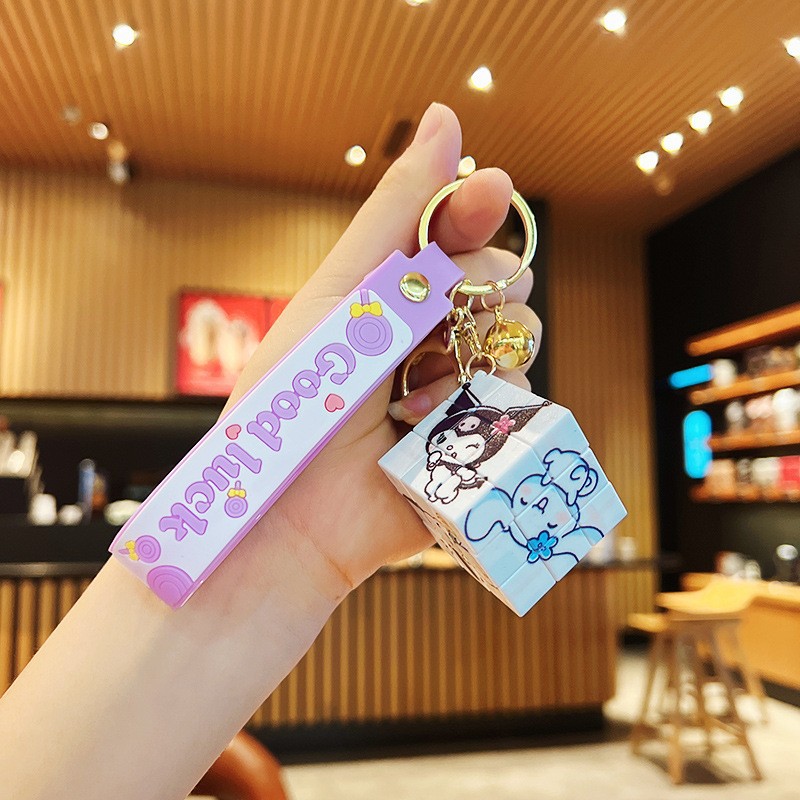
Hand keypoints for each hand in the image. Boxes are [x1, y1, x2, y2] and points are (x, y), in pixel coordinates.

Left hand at [223, 103, 540, 598]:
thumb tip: (448, 118)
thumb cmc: (297, 406)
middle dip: (486, 282)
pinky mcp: (471, 442)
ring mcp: (449, 391)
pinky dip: (479, 404)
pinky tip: (429, 422)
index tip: (490, 189)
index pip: (443, 235)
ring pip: (513, 339)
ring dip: (476, 349)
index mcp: (381, 301)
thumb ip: (394, 214)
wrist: (289, 522)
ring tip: (419, 382)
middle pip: (491, 282)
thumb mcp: (340, 297)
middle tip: (463, 300)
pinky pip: (515, 401)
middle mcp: (419, 342)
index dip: (470, 207)